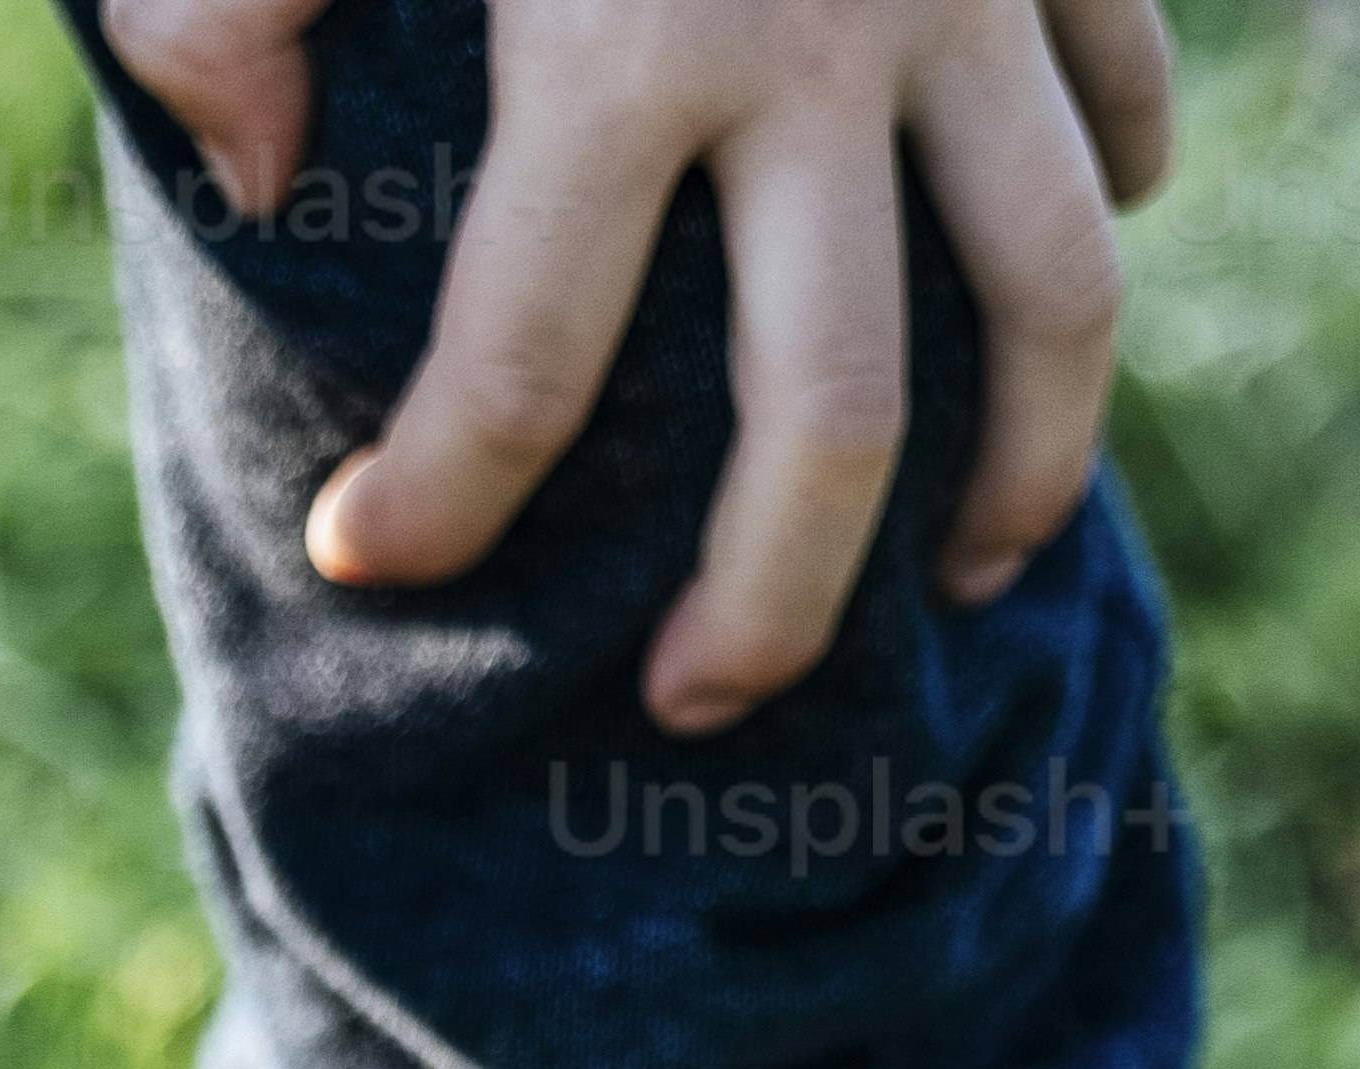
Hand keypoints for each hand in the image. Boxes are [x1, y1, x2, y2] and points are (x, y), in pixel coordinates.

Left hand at [107, 0, 1172, 712]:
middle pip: (830, 414)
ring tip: (956, 578)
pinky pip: (1122, 91)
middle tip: (696, 710)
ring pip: (1060, 295)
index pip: (519, 362)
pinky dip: (1115, 194)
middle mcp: (822, 40)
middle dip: (765, 600)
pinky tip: (1066, 284)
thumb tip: (237, 170)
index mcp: (624, 31)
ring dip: (1021, 465)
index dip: (435, 500)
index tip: (365, 559)